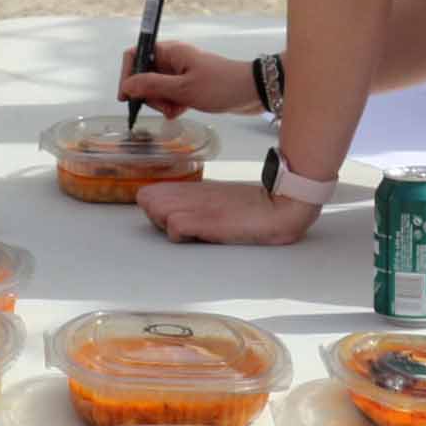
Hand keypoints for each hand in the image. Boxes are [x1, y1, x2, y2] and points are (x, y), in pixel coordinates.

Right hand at [116, 40, 263, 119]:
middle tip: (164, 107)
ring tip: (177, 110)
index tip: (127, 98)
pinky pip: (171, 96)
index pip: (135, 55)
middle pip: (145, 75)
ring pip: (157, 89)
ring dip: (162, 103)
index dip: (128, 75)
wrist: (254, 91)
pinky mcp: (190, 86)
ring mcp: (181, 73)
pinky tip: (182, 112)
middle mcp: (173, 60)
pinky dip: (173, 105)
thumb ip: (152, 86)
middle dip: (149, 95)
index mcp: (170, 52)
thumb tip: (126, 86)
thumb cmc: (220, 86)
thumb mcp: (183, 89)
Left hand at [135, 180, 320, 244]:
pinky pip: (174, 227)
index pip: (148, 193)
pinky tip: (200, 236)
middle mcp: (190, 194)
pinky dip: (181, 236)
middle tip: (180, 226)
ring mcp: (196, 206)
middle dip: (155, 217)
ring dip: (166, 225)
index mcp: (193, 189)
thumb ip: (198, 202)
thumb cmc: (255, 208)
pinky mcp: (205, 220)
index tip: (171, 219)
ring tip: (191, 231)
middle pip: (146, 200)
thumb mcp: (220, 199)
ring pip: (155, 210)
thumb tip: (177, 215)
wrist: (280, 206)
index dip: (154, 209)